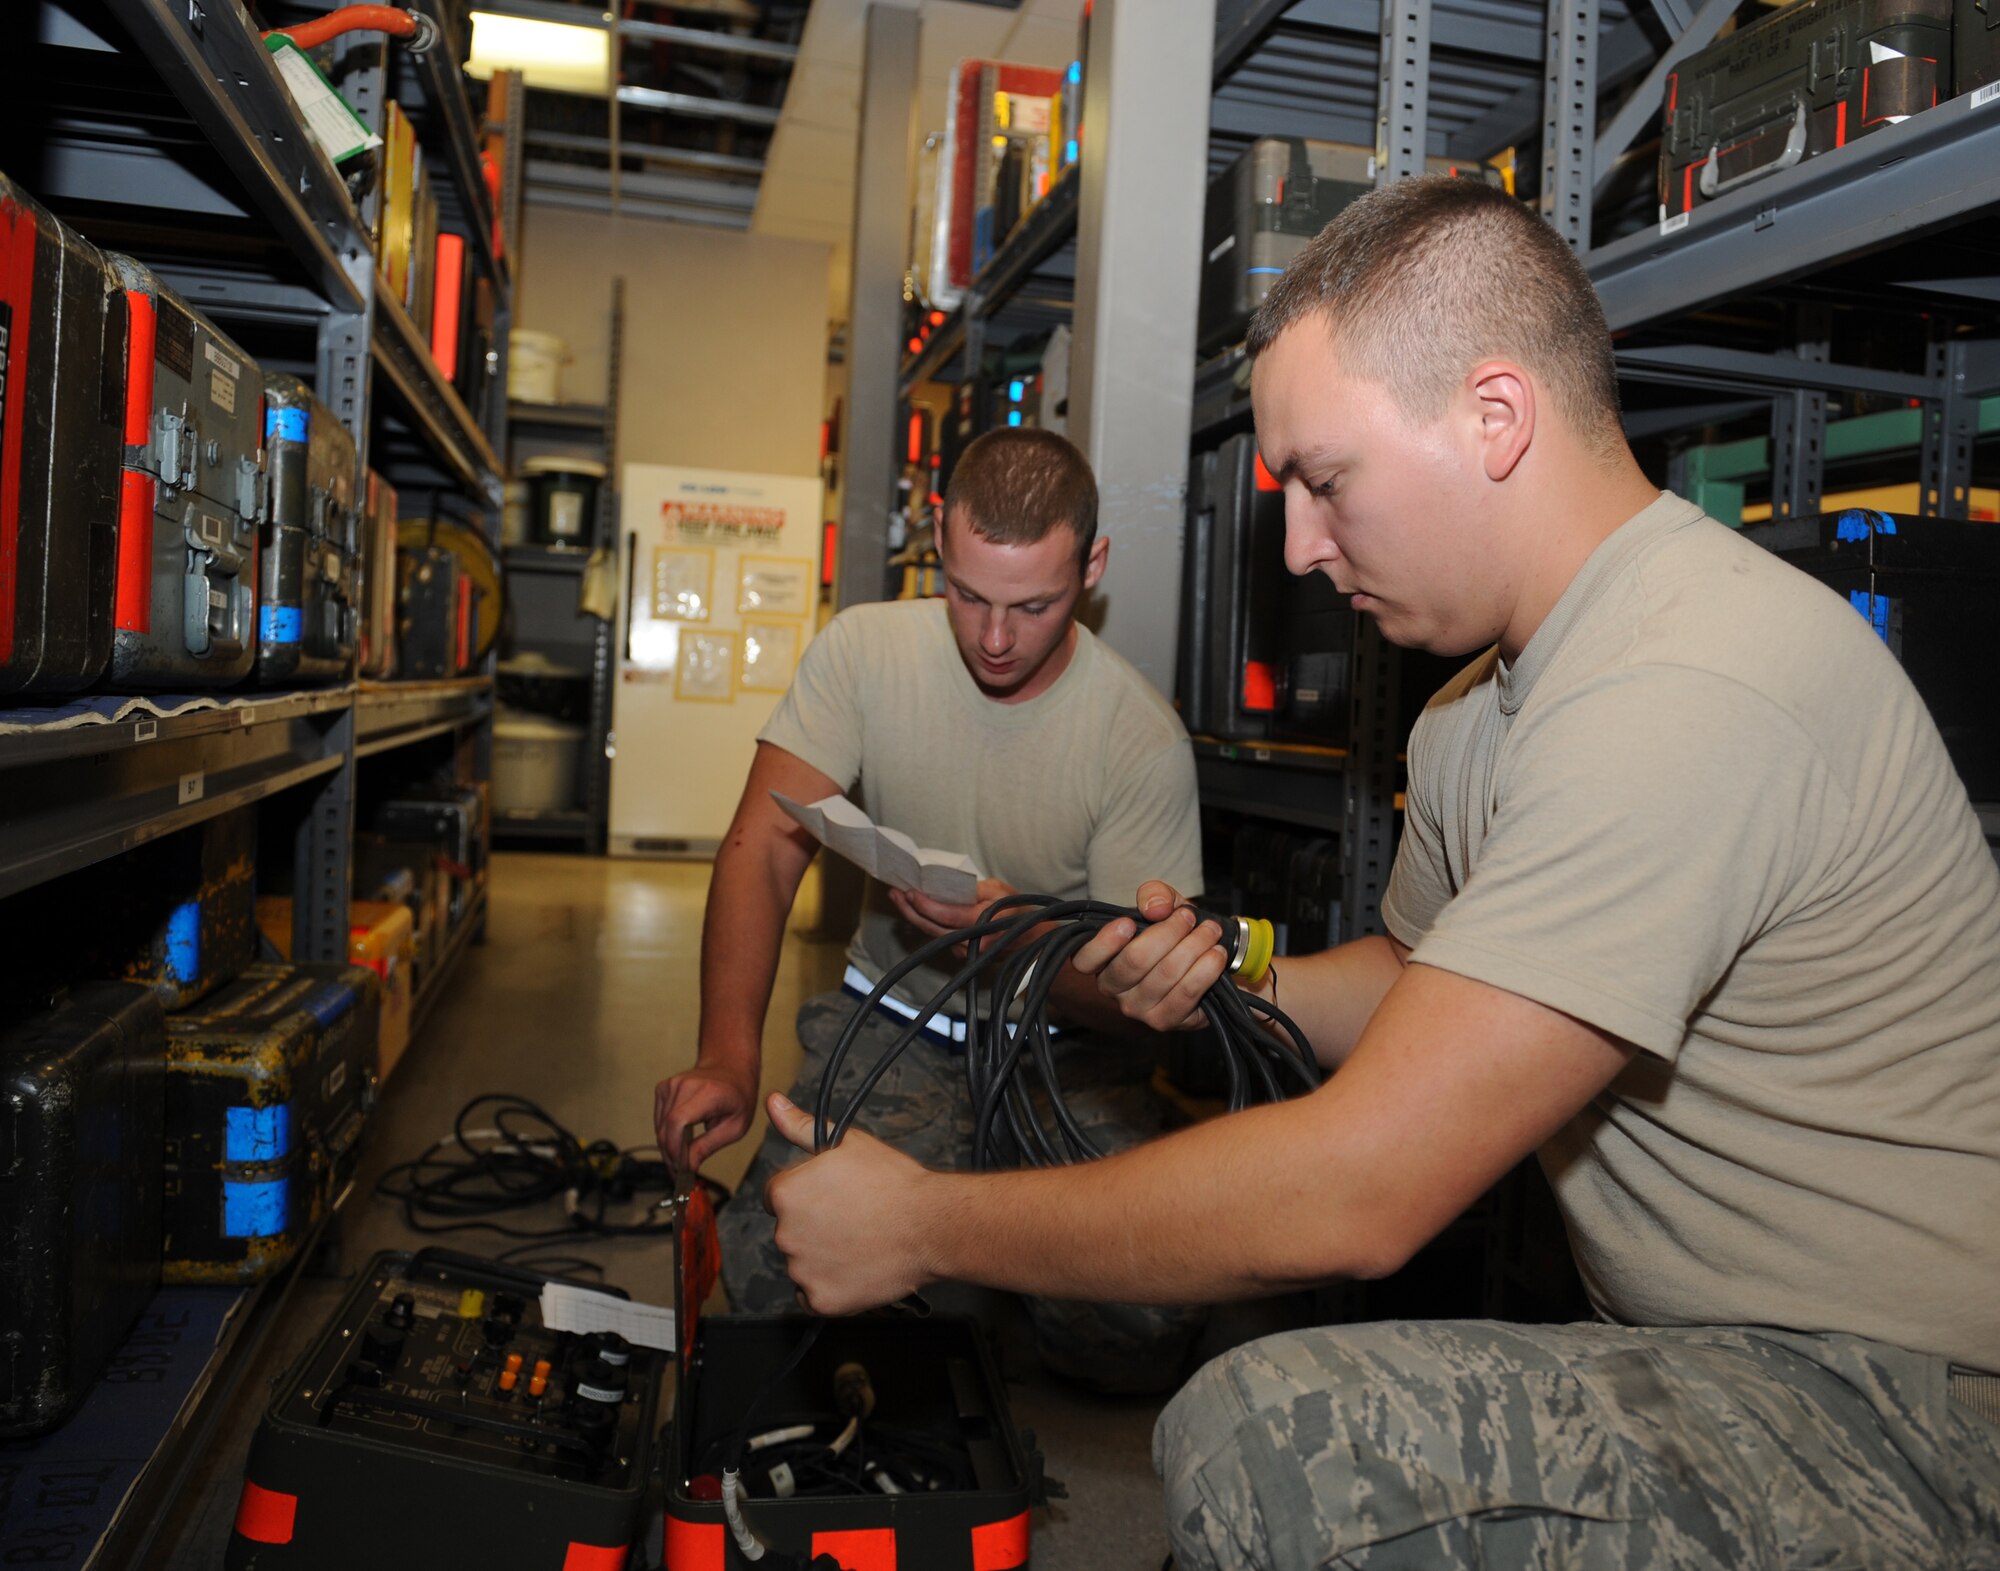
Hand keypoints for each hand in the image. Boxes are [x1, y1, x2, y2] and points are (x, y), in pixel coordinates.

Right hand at [654, 1058, 758, 1173]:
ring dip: (668, 1149)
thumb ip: (709, 1146)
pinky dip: (666, 1136)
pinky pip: (658, 1120)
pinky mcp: (663, 1088)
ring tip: (682, 1162)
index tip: (682, 1169)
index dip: (675, 1148)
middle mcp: (685, 1085)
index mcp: (708, 1093)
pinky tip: (679, 1144)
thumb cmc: (738, 1096)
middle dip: (671, 1156)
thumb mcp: (735, 1127)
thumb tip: (687, 1167)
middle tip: (681, 1176)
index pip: (677, 1121)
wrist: (730, 1068)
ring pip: (659, 1127)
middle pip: (666, 1127)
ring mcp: (671, 1084)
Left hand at [764, 1093, 935, 1314]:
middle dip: (814, 1225)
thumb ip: (800, 1126)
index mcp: (785, 1193)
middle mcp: (785, 1233)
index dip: (810, 1194)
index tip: (835, 1197)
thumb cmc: (892, 1182)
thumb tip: (773, 1102)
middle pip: (790, 1230)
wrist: (931, 1225)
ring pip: (802, 1262)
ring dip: (822, 1255)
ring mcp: (802, 1271)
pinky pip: (813, 1293)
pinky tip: (856, 1266)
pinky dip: (831, 1284)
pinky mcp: (821, 1300)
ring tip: (860, 1241)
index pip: (780, 1196)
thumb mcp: (845, 1143)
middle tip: (853, 1218)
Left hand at [888, 877, 1017, 942]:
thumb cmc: (1016, 910)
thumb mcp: (999, 890)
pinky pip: (941, 938)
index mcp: (984, 922)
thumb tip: (945, 885)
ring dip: (915, 917)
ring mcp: (967, 951)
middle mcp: (973, 941)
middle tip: (894, 893)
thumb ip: (974, 889)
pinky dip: (927, 924)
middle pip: (933, 929)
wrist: (1031, 940)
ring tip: (899, 898)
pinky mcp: (962, 954)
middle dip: (911, 910)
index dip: (925, 905)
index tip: (909, 892)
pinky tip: (916, 910)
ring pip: (934, 935)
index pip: (948, 916)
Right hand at [1071, 879, 1228, 1031]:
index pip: (1085, 959)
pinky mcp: (1165, 1020)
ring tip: (1210, 932)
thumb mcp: (1160, 904)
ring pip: (1165, 975)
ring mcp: (1138, 1008)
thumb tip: (1157, 908)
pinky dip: (1206, 970)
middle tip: (1189, 917)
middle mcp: (1113, 988)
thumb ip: (1154, 895)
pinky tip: (1216, 955)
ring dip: (1194, 947)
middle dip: (1169, 933)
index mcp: (1101, 959)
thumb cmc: (1170, 932)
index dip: (1104, 943)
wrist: (1200, 960)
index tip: (1128, 923)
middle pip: (1135, 961)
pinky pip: (1186, 994)